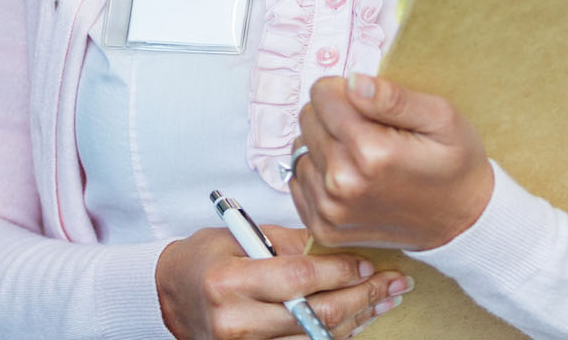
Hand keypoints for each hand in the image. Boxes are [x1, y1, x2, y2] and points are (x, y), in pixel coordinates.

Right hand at [155, 223, 411, 338]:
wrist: (173, 294)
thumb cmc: (207, 259)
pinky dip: (336, 333)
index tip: (368, 263)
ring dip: (358, 318)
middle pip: (315, 315)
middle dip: (362, 297)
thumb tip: (342, 247)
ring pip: (317, 337)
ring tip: (385, 299)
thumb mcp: (243, 237)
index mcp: (230, 282)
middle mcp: (236, 320)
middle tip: (394, 283)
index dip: (340, 271)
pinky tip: (358, 317)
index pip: (298, 278)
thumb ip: (292, 244)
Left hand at [289, 74, 494, 251]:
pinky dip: (319, 173)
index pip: (322, 93)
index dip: (346, 91)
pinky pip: (298, 180)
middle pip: (308, 118)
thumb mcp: (441, 118)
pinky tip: (351, 178)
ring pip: (301, 148)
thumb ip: (393, 97)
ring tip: (363, 157)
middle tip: (371, 132)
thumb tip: (353, 81)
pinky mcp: (323, 227)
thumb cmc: (454, 166)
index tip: (370, 106)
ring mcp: (329, 210)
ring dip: (325, 145)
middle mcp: (342, 183)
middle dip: (334, 116)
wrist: (461, 223)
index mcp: (370, 151)